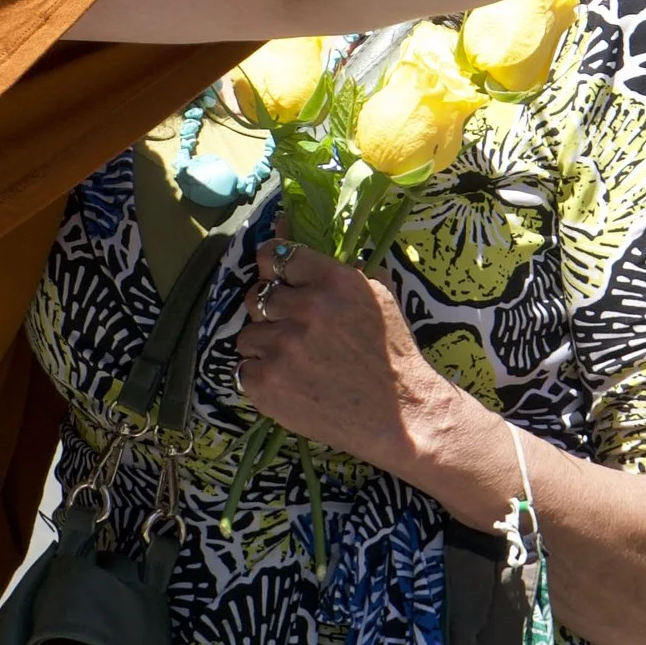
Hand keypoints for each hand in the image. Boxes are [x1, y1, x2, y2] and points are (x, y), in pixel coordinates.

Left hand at [236, 242, 470, 491]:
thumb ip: (337, 268)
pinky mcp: (267, 383)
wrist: (401, 416)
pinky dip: (261, 378)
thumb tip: (290, 228)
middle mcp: (305, 309)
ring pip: (247, 334)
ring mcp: (283, 347)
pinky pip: (244, 369)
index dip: (273, 268)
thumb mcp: (376, 298)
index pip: (276, 255)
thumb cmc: (391, 356)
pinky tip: (290, 384)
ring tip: (295, 363)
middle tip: (293, 330)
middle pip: (255, 295)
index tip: (276, 279)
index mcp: (333, 281)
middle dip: (269, 312)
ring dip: (265, 346)